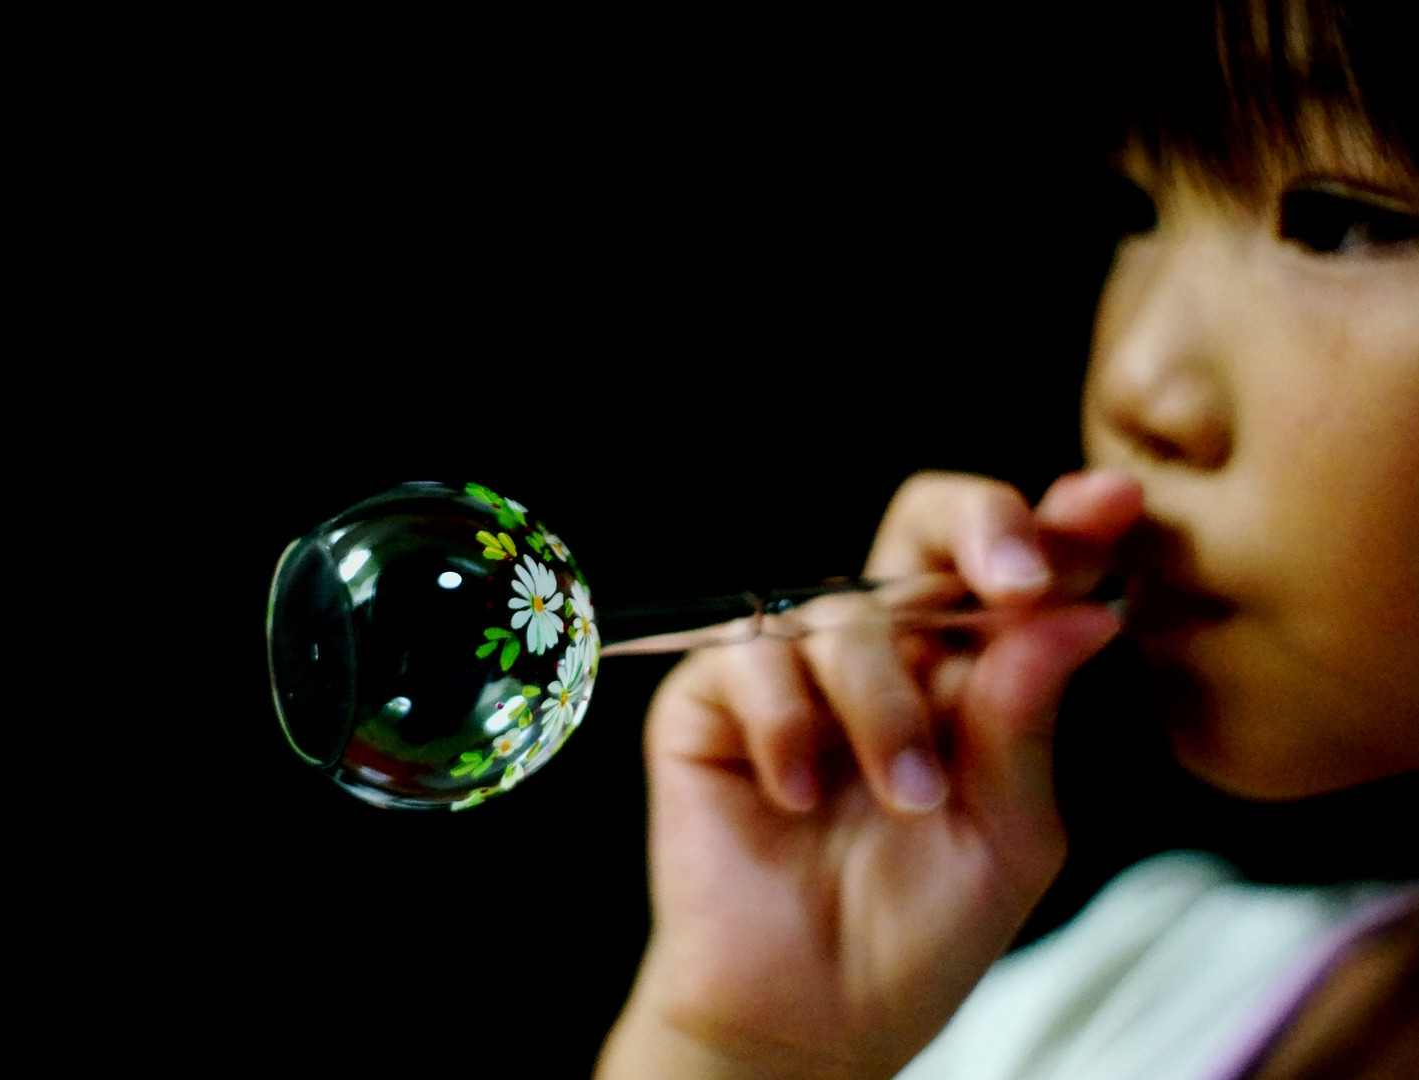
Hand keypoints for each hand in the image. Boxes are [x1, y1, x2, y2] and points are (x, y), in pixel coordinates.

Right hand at [597, 470, 1142, 1079]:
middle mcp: (885, 656)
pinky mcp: (710, 702)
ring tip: (905, 799)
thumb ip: (1026, 721)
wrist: (809, 1019)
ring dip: (886, 707)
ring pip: (847, 615)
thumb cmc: (915, 932)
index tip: (1111, 505)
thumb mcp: (1008, 834)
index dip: (1061, 527)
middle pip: (924, 528)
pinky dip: (784, 725)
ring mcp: (795, 673)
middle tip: (1016, 583)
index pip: (1012, 574)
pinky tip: (797, 796)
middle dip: (980, 527)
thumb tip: (1079, 612)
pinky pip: (750, 659)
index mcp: (967, 677)